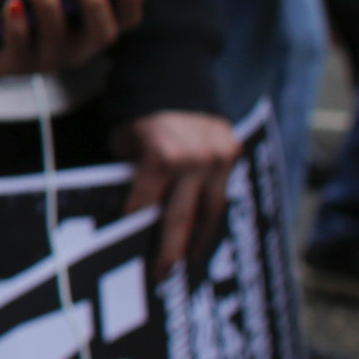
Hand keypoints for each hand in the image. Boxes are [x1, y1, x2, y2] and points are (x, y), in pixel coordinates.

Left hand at [0, 0, 141, 77]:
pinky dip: (17, 24)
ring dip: (48, 6)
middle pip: (100, 33)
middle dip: (93, 2)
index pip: (126, 18)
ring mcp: (48, 60)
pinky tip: (12, 3)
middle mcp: (78, 47)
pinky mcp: (14, 65)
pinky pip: (19, 47)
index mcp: (93, 24)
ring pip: (57, 39)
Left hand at [121, 110, 241, 269]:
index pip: (146, 203)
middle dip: (170, 250)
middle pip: (182, 217)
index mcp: (163, 155)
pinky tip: (203, 236)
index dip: (136, 229)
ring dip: (198, 240)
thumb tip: (130, 223)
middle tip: (161, 276)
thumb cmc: (140, 122)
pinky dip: (212, 217)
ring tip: (188, 263)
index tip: (128, 254)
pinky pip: (223, 194)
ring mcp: (219, 157)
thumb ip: (131, 179)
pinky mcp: (234, 154)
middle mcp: (196, 158)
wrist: (172, 82)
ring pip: (210, 211)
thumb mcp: (123, 147)